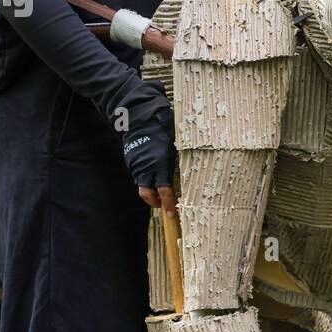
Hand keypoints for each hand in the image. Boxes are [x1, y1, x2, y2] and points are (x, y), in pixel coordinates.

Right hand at [120, 89, 176, 212]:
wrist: (138, 118)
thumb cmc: (160, 127)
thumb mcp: (175, 141)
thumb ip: (182, 155)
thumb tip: (200, 159)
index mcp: (159, 164)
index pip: (164, 190)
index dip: (168, 203)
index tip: (171, 213)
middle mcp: (146, 168)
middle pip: (147, 194)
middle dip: (155, 202)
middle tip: (163, 205)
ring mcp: (136, 165)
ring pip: (141, 185)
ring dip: (150, 191)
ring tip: (159, 191)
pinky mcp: (131, 161)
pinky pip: (138, 175)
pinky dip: (145, 178)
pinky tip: (152, 175)